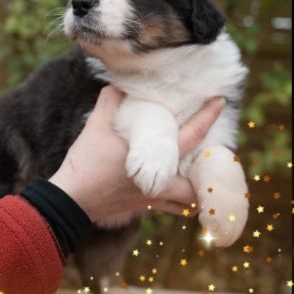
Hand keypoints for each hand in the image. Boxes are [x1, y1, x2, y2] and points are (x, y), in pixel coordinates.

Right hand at [47, 86, 225, 221]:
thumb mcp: (96, 126)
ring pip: (186, 204)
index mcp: (155, 161)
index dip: (207, 117)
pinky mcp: (140, 208)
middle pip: (201, 188)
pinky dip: (174, 199)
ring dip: (194, 192)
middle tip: (210, 159)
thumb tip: (116, 85)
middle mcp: (160, 184)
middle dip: (211, 178)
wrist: (72, 198)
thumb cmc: (87, 162)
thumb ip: (109, 102)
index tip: (221, 102)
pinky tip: (164, 184)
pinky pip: (167, 207)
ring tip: (193, 176)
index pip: (191, 135)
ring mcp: (151, 200)